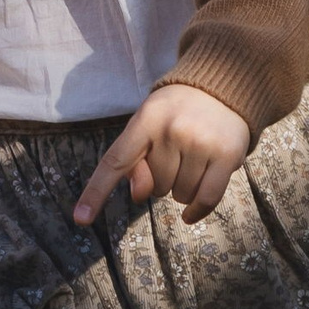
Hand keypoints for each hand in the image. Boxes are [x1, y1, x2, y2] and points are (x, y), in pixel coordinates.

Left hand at [72, 85, 253, 230]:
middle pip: (154, 186)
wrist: (222, 89)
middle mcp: (173, 130)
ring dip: (182, 189)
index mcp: (146, 120)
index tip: (81, 218)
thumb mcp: (148, 124)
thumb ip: (135, 159)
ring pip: (179, 196)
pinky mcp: (227, 156)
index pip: (115, 161)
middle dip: (162, 179)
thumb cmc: (176, 113)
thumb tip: (138, 193)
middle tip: (175, 154)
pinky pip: (206, 200)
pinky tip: (190, 214)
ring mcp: (201, 143)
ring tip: (192, 162)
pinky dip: (196, 211)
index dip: (96, 192)